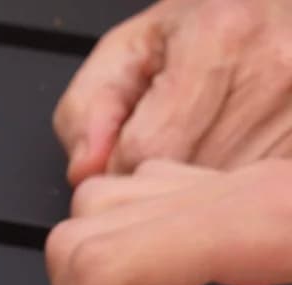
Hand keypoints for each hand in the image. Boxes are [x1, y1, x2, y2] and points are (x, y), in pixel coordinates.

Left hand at [54, 0, 291, 184]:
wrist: (273, 9)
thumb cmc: (202, 29)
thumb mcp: (127, 52)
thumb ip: (88, 110)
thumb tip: (86, 169)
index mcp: (218, 36)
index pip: (147, 150)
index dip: (120, 168)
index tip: (122, 159)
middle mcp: (274, 66)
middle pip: (190, 175)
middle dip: (161, 181)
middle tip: (164, 151)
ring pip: (226, 193)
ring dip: (201, 192)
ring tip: (201, 148)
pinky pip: (258, 190)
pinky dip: (235, 192)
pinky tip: (230, 159)